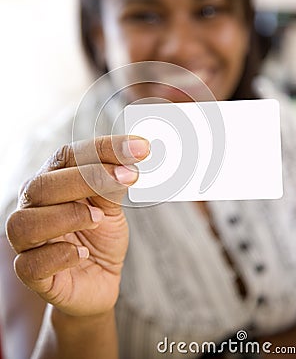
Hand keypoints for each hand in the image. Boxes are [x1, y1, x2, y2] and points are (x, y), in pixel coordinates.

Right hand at [6, 135, 148, 316]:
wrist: (99, 278)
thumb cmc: (100, 237)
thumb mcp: (112, 207)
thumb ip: (113, 185)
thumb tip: (132, 158)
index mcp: (52, 181)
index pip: (68, 156)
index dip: (103, 149)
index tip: (139, 148)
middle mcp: (33, 206)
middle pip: (41, 185)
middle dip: (85, 179)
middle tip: (124, 179)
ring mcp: (27, 241)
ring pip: (25, 223)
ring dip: (67, 217)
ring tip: (98, 219)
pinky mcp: (31, 273)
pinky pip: (30, 264)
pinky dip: (60, 256)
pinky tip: (82, 254)